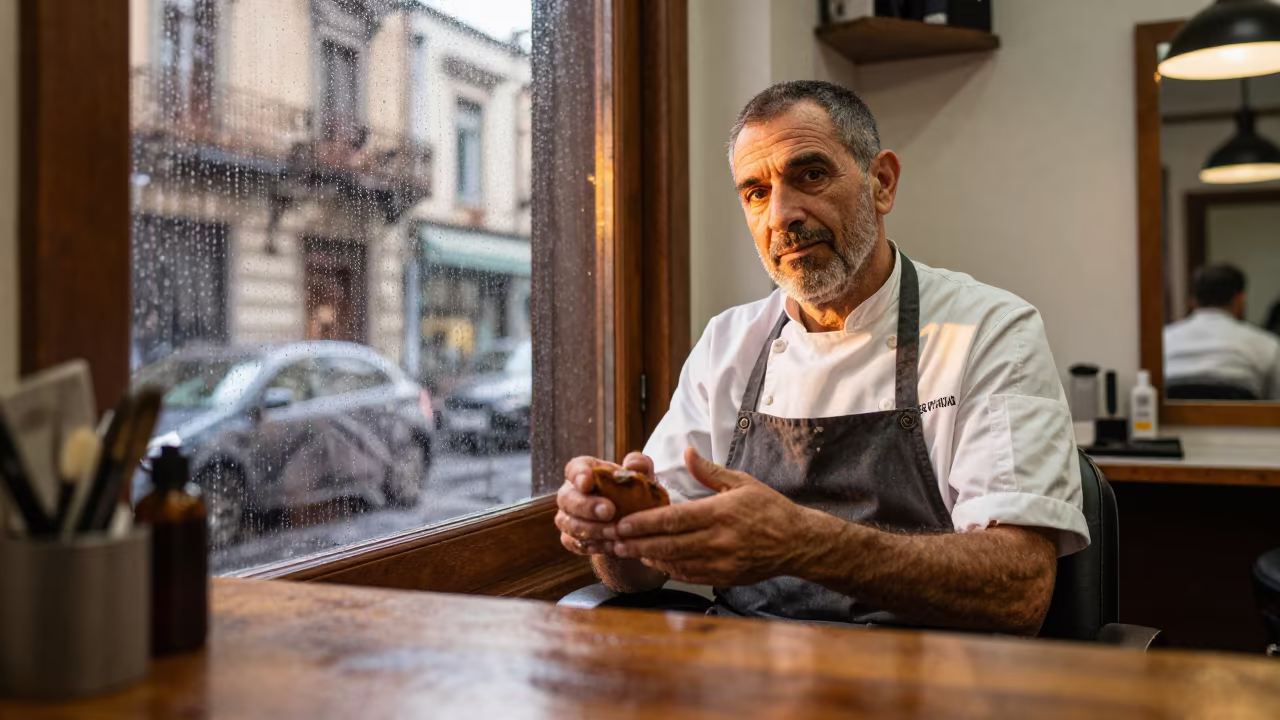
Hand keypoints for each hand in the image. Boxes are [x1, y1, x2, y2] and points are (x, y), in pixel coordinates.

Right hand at [555, 452, 653, 555]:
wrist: (633, 523)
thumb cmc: (635, 493)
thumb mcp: (643, 477)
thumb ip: (640, 465)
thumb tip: (632, 464)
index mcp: (586, 471)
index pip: (574, 468)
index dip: (578, 475)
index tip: (586, 482)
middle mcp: (571, 493)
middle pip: (567, 498)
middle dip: (586, 506)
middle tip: (609, 511)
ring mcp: (568, 516)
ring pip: (567, 523)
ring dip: (591, 529)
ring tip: (615, 532)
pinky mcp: (571, 537)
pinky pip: (572, 542)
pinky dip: (590, 544)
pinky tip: (608, 545)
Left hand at [611, 447, 814, 584]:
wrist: (798, 543)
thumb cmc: (769, 508)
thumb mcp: (742, 482)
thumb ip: (710, 471)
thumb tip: (687, 452)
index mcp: (721, 513)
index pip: (674, 520)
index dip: (644, 523)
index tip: (622, 523)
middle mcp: (720, 540)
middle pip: (669, 544)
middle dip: (637, 543)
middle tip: (612, 540)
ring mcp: (722, 562)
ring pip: (676, 562)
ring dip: (649, 556)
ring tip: (626, 550)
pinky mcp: (726, 577)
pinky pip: (691, 575)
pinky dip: (669, 569)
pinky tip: (655, 560)